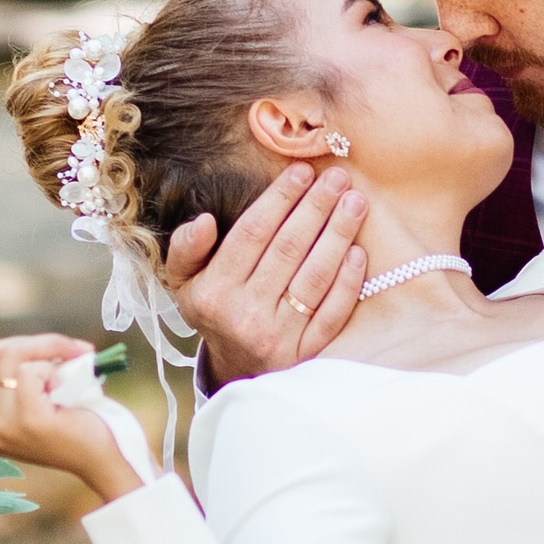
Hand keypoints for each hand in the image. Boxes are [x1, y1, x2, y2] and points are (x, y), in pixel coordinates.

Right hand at [0, 335, 141, 501]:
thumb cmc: (78, 428)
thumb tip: (17, 348)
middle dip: (30, 342)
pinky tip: (72, 382)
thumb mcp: (33, 410)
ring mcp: (6, 425)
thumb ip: (13, 388)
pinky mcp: (30, 418)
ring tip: (72, 362)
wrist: (106, 460)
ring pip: (12, 354)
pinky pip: (32, 369)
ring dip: (49, 348)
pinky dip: (56, 362)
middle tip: (63, 351)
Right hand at [161, 163, 368, 386]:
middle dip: (316, 207)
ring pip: (315, 277)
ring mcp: (279, 336)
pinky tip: (359, 251)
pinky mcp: (307, 353)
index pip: (252, 234)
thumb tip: (204, 220)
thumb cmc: (215, 311)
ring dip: (339, 235)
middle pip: (288, 249)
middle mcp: (245, 314)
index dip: (280, 199)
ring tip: (355, 202)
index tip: (302, 171)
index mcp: (213, 292)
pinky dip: (348, 281)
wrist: (237, 371)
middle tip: (338, 178)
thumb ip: (186, 249)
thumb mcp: (184, 283)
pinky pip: (333, 313)